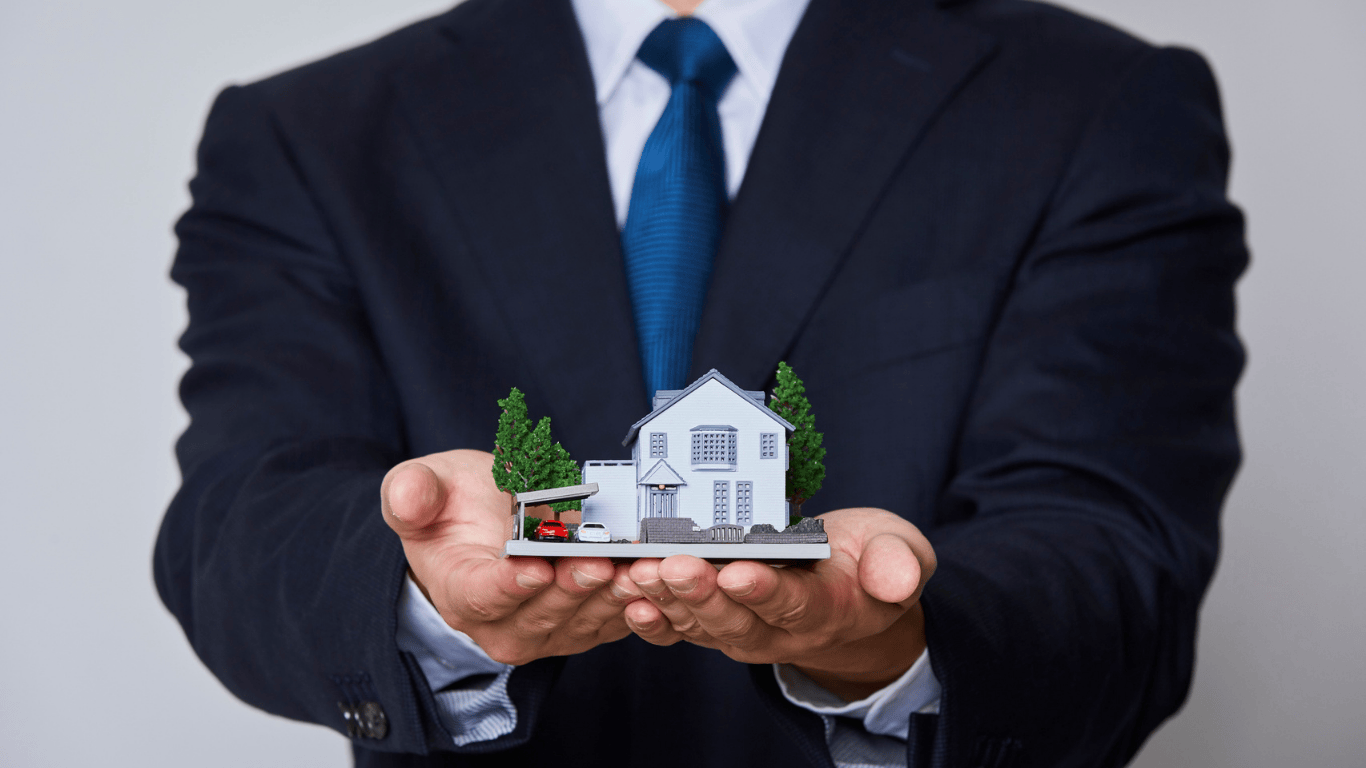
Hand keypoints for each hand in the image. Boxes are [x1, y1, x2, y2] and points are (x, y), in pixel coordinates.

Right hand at [381, 449, 642, 664]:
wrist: (478, 526)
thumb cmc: (450, 506)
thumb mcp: (419, 486)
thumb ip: (410, 493)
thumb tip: (407, 498)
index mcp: (458, 591)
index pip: (481, 596)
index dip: (508, 585)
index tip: (534, 566)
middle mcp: (501, 624)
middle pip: (540, 612)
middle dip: (571, 587)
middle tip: (597, 561)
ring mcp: (546, 630)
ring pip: (582, 620)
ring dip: (611, 597)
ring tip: (635, 569)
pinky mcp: (583, 625)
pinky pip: (612, 620)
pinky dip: (636, 602)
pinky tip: (653, 579)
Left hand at [623, 508, 934, 700]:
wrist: (851, 596)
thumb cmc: (869, 563)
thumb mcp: (901, 551)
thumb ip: (899, 564)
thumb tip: (897, 581)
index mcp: (829, 609)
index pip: (795, 603)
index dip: (765, 590)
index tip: (738, 572)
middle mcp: (782, 629)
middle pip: (738, 619)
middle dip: (703, 594)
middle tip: (675, 565)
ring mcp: (746, 630)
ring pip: (703, 625)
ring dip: (669, 602)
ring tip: (643, 574)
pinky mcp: (718, 625)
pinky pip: (682, 630)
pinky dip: (654, 618)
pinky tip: (631, 602)